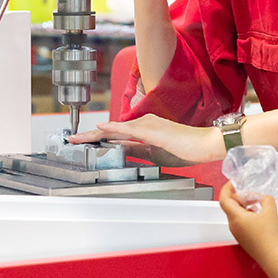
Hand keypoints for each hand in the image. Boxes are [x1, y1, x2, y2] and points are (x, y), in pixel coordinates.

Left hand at [68, 113, 223, 165]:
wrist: (205, 144)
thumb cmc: (187, 149)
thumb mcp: (156, 154)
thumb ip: (139, 151)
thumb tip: (123, 152)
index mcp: (144, 129)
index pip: (116, 134)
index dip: (97, 138)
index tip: (82, 142)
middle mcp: (143, 123)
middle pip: (111, 130)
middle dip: (90, 136)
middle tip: (72, 140)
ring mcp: (147, 125)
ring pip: (115, 128)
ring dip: (95, 134)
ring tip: (78, 138)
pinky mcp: (152, 130)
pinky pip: (128, 130)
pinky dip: (113, 129)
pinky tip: (101, 130)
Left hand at [218, 182, 277, 259]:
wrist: (273, 256)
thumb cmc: (269, 237)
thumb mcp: (270, 210)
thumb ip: (266, 199)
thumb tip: (264, 199)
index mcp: (235, 217)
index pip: (224, 199)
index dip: (227, 188)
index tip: (233, 183)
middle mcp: (233, 225)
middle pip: (231, 205)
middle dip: (242, 197)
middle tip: (254, 195)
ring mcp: (238, 233)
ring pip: (237, 214)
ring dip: (246, 206)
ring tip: (259, 205)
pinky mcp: (243, 238)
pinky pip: (241, 222)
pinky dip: (248, 215)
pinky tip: (260, 216)